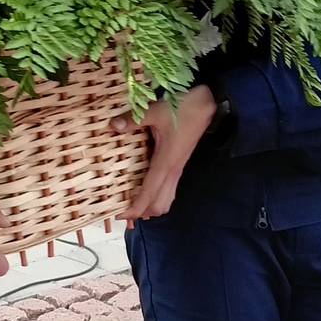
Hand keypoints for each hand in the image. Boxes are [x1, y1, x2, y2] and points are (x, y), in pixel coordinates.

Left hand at [117, 84, 216, 223]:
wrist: (207, 104)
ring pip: (166, 199)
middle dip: (142, 212)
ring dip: (150, 205)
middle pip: (159, 205)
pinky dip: (156, 195)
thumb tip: (113, 126)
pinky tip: (143, 186)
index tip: (119, 215)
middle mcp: (173, 171)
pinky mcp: (178, 164)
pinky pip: (168, 188)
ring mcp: (177, 169)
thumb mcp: (156, 111)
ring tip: (131, 201)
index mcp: (166, 163)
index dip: (135, 208)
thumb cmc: (183, 108)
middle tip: (121, 209)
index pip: (149, 195)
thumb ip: (133, 120)